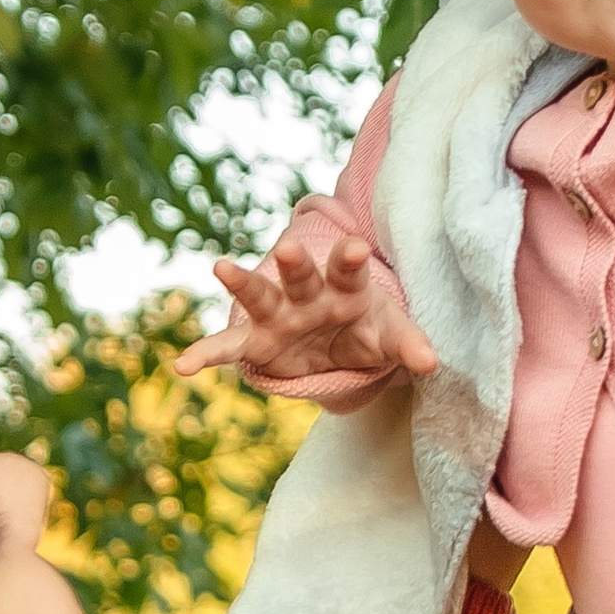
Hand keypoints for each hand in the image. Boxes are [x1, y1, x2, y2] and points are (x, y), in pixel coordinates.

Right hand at [172, 235, 436, 384]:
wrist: (335, 342)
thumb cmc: (366, 329)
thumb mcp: (389, 336)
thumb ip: (407, 345)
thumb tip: (432, 364)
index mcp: (344, 287)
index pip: (348, 269)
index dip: (349, 258)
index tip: (355, 247)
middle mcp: (306, 293)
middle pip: (300, 274)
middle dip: (294, 261)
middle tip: (290, 246)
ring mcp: (277, 315)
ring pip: (258, 295)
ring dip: (241, 282)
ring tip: (220, 267)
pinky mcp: (256, 343)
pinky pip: (227, 349)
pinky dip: (206, 355)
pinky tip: (182, 367)